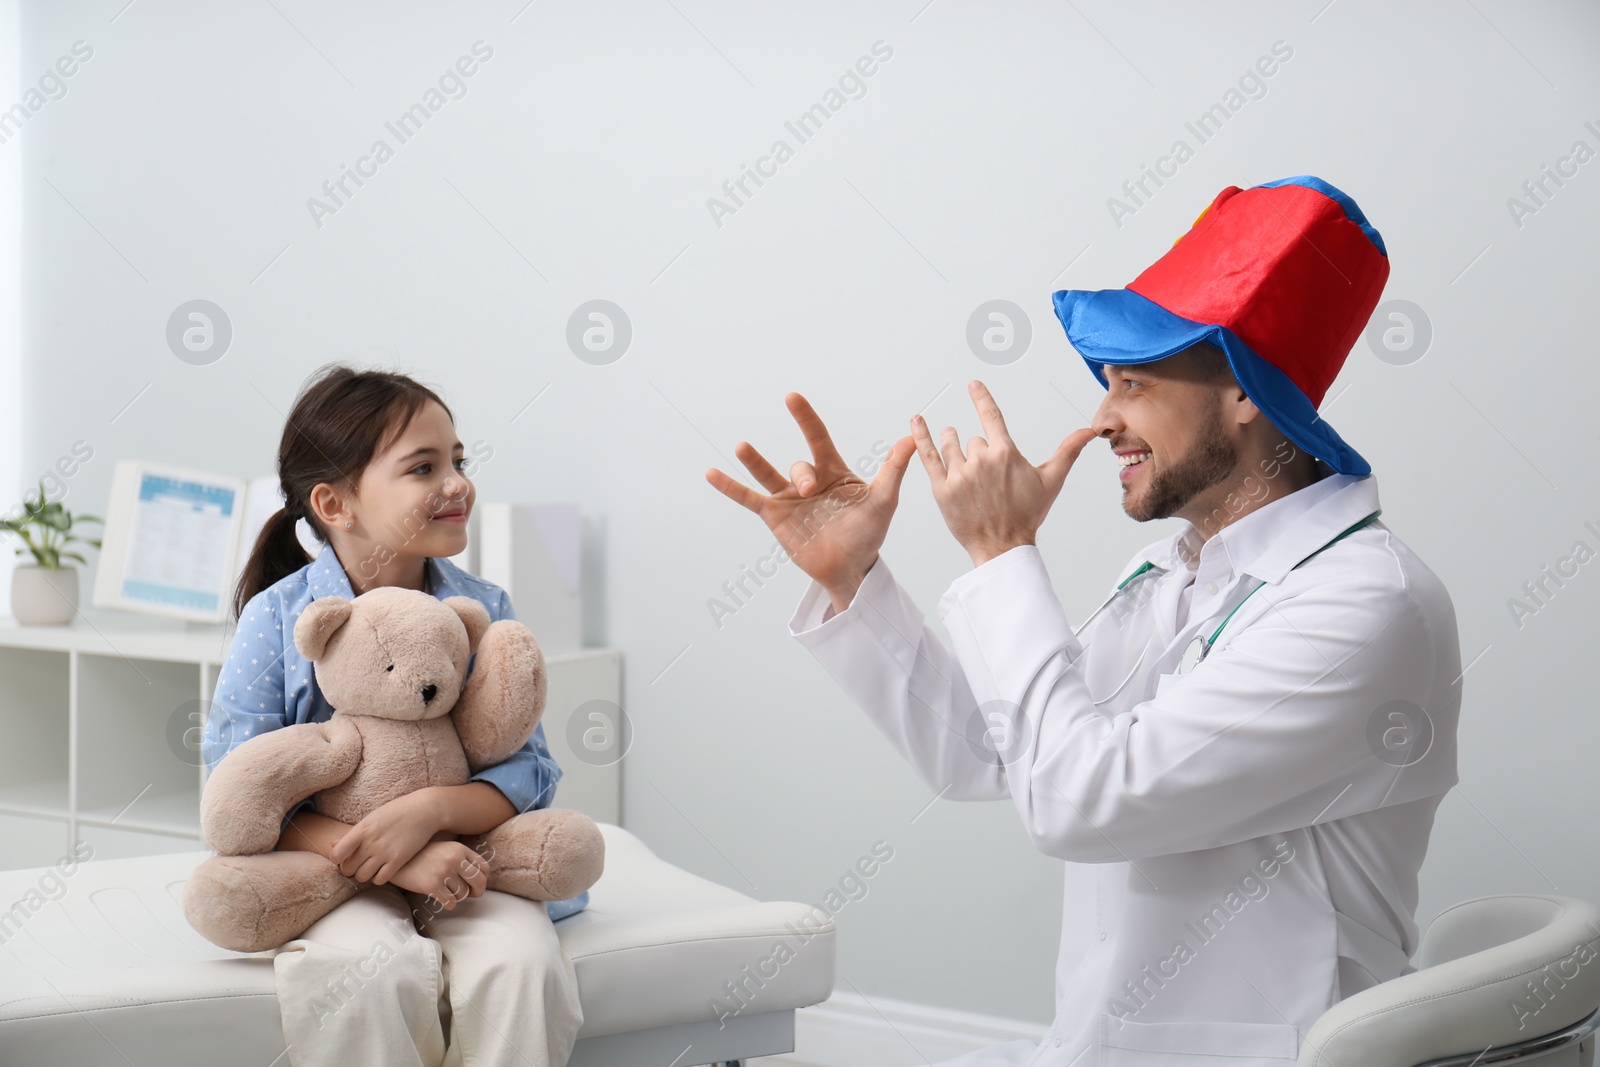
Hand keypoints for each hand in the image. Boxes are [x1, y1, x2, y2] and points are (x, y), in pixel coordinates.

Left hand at [329, 791, 440, 885]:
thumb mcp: (373, 818)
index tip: (344, 857)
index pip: (336, 854)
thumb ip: (353, 834)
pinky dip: (378, 878)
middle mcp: (371, 842)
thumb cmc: (397, 812)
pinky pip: (380, 880)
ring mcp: (384, 852)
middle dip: (350, 869)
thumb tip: (332, 845)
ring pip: (362, 877)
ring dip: (364, 875)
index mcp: (362, 829)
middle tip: (358, 864)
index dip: (337, 859)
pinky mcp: (398, 860)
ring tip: (370, 868)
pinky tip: (383, 870)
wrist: (425, 810)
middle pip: (348, 869)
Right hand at [389, 840, 490, 910]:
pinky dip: (448, 904)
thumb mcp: (445, 849)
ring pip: (463, 895)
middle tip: (471, 895)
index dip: (483, 879)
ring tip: (446, 891)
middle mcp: (453, 859)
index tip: (476, 885)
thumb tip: (480, 877)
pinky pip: (450, 903)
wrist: (397, 859)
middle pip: (478, 882)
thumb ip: (461, 858)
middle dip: (477, 892)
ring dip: (457, 897)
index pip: (484, 868)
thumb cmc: (422, 856)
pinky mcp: (432, 885)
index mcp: (459, 849)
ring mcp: (443, 872)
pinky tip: (441, 898)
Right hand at [706, 393, 917, 607]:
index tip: (791, 398)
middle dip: (802, 476)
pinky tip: (710, 473)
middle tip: (809, 490)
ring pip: (768, 474)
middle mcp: (809, 481)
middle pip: (799, 466)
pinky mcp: (775, 517)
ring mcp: (789, 499)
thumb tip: (912, 437)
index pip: (818, 438)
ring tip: (742, 446)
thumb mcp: (883, 500)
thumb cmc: (868, 534)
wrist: (851, 569)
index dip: (805, 418)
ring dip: (755, 460)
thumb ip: (893, 469)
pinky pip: (749, 498)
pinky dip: (730, 487)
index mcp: (834, 473)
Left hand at [911, 381, 1095, 566]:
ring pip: (952, 446)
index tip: (973, 384)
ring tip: (960, 456)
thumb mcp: (1051, 480)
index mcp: (1006, 453)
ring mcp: (960, 474)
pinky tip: (916, 421)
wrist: (1003, 546)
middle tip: (988, 479)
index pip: (991, 415)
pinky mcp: (942, 489)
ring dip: (953, 445)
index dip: (981, 397)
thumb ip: (1068, 450)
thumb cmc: (1027, 515)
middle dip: (979, 454)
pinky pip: (928, 456)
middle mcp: (981, 460)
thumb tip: (1089, 432)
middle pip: (974, 441)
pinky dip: (920, 436)